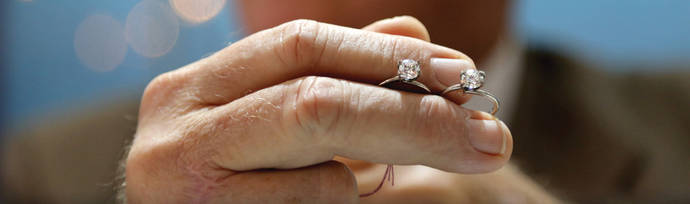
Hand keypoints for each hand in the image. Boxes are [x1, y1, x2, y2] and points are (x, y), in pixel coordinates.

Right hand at [125, 16, 512, 202]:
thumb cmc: (236, 180)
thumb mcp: (275, 120)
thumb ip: (335, 76)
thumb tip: (413, 30)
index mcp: (191, 90)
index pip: (299, 46)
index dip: (384, 55)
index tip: (460, 72)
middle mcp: (176, 136)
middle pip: (314, 103)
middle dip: (412, 117)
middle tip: (487, 135)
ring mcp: (185, 196)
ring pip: (323, 176)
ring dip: (380, 175)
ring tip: (398, 175)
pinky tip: (352, 200)